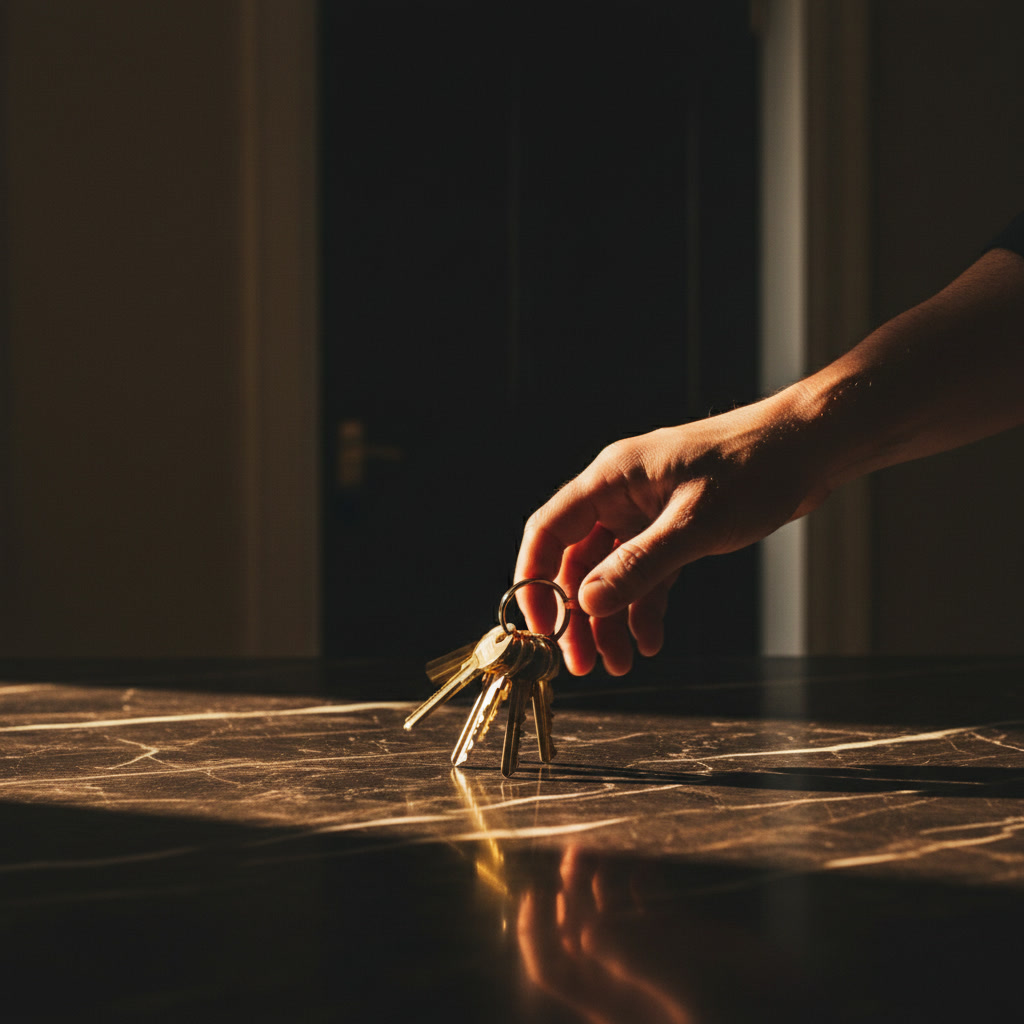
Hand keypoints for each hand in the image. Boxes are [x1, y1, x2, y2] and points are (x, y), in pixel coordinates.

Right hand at [514, 392, 826, 674]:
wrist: (808, 449)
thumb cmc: (754, 469)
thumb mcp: (695, 524)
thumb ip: (640, 565)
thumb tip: (588, 602)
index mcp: (611, 479)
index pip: (549, 530)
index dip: (536, 580)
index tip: (541, 627)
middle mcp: (621, 495)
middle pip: (577, 560)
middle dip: (578, 614)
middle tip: (582, 663)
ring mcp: (646, 512)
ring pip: (612, 573)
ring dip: (612, 619)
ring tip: (621, 663)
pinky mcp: (673, 527)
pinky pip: (647, 573)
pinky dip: (645, 606)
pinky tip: (651, 639)